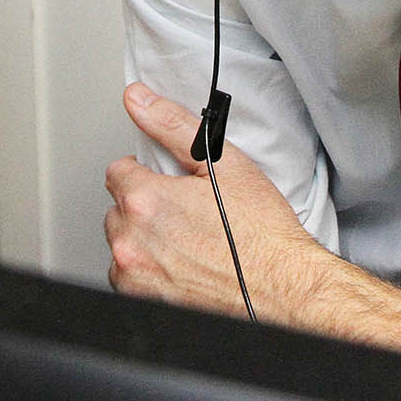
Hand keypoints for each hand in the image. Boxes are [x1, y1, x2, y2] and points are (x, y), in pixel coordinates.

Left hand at [103, 82, 326, 317]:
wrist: (282, 289)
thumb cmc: (260, 234)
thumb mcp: (223, 164)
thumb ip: (171, 125)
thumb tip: (138, 100)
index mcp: (145, 200)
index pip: (118, 172)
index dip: (145, 174)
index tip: (168, 184)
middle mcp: (132, 241)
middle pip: (118, 209)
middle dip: (144, 206)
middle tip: (185, 214)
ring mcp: (135, 276)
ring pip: (122, 244)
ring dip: (143, 240)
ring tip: (186, 242)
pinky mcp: (143, 301)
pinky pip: (129, 278)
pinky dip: (148, 271)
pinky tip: (181, 266)